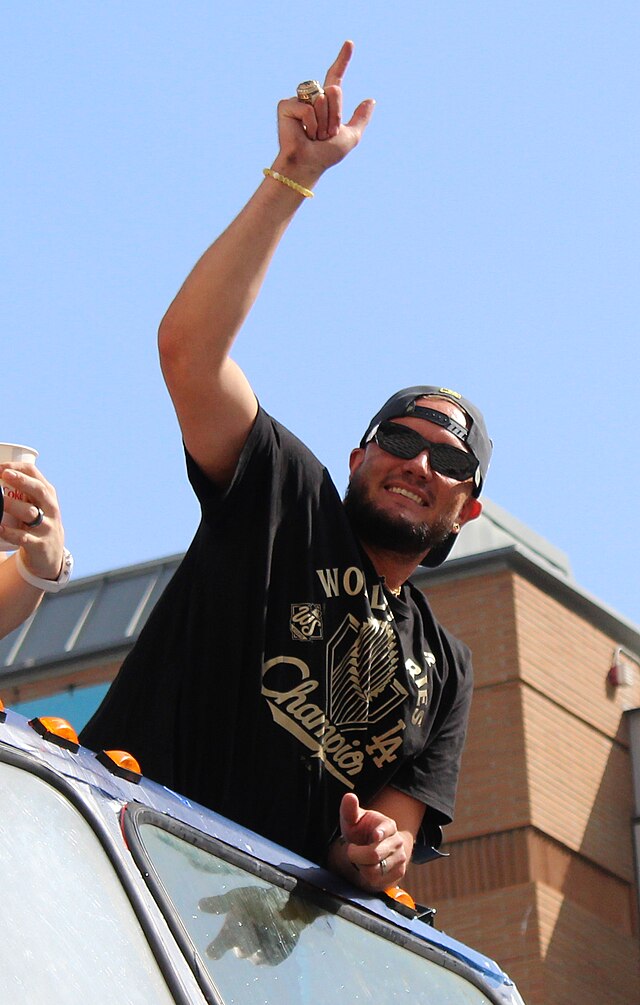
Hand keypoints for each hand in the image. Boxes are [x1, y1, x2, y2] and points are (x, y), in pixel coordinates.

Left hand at [0, 463, 64, 580]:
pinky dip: (10, 532)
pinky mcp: (39, 544)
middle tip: (5, 474)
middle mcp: (49, 508)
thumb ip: (21, 490)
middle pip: (39, 490)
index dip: (18, 467)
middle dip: (22, 480)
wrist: (51, 552)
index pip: (35, 474)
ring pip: (30, 513)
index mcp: (46, 493)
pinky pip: (24, 537)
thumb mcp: (35, 503)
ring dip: (12, 505)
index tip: (1, 468)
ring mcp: (46, 526)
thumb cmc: (36, 521)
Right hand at [272, 41, 374, 186]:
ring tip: (314, 135)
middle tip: (326, 133)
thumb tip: (370, 99)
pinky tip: (303, 133)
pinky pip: (306, 108)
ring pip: (321, 99)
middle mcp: (312, 98)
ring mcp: (298, 100)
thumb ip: (360, 118)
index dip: (343, 60)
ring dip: (324, 122)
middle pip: (334, 90)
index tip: (350, 43)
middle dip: (335, 115)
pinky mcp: (285, 105)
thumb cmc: (326, 155)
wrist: (309, 164)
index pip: (336, 77)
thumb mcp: (350, 137)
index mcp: (327, 103)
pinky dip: (310, 124)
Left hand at [332, 792, 409, 892]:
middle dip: (356, 855)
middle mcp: (398, 841)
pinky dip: (367, 876)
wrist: (373, 847)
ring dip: (361, 866)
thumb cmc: (361, 831)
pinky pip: (378, 881)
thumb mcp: (353, 820)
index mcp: (388, 825)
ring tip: (360, 859)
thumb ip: (350, 810)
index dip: (380, 833)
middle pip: (373, 854)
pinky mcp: (399, 873)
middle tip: (351, 850)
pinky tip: (367, 867)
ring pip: (375, 870)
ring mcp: (401, 858)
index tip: (375, 835)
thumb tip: (349, 796)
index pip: (386, 830)